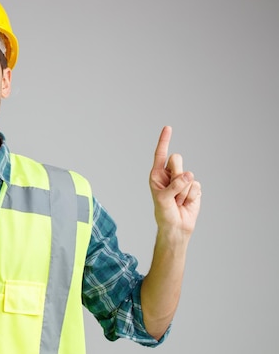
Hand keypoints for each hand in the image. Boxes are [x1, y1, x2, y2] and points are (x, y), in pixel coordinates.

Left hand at [149, 126, 201, 240]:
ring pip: (188, 175)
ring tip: (177, 201)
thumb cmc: (164, 212)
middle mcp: (170, 174)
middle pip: (177, 159)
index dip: (164, 140)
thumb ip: (174, 185)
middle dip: (176, 175)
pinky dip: (191, 196)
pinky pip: (196, 186)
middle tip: (172, 192)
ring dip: (182, 192)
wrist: (176, 226)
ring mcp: (183, 180)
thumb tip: (189, 175)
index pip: (160, 154)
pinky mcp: (194, 187)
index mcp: (157, 174)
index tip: (168, 127)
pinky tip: (186, 203)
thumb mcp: (163, 199)